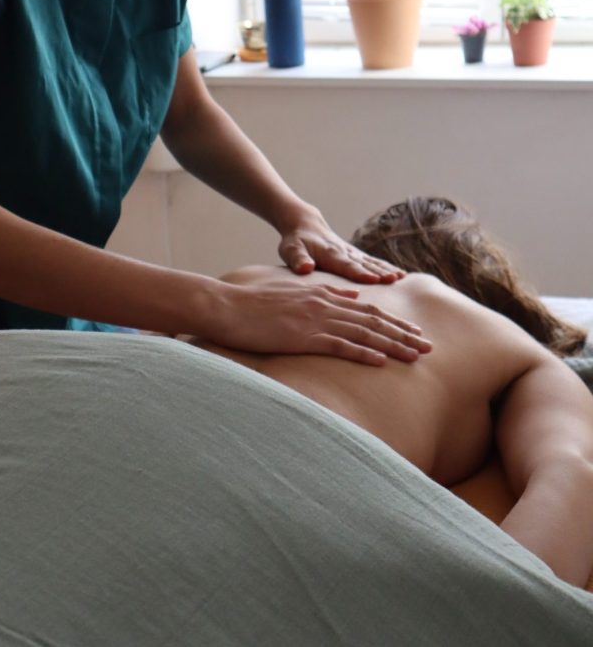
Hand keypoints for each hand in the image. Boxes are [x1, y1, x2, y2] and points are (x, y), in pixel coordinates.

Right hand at [209, 275, 431, 365]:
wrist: (226, 306)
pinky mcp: (303, 336)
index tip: (413, 332)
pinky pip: (340, 346)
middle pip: (373, 320)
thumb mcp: (292, 294)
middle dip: (403, 333)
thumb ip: (323, 294)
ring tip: (415, 356)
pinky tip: (381, 362)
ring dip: (393, 344)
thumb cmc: (253, 305)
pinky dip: (363, 353)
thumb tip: (351, 296)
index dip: (393, 321)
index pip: (367, 309)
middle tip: (428, 347)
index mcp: (322, 296)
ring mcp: (315, 320)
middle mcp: (324, 305)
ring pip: (364, 333)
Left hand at [278, 207, 402, 283]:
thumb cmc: (296, 241)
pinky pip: (374, 262)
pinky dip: (387, 267)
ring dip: (386, 269)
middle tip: (394, 279)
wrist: (305, 225)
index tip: (374, 280)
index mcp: (330, 254)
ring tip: (402, 277)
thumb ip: (298, 260)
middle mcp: (345, 253)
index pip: (346, 266)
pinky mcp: (356, 255)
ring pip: (372, 262)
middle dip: (379, 272)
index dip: (360, 273)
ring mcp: (353, 253)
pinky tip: (401, 275)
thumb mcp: (291, 250)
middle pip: (364, 264)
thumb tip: (305, 268)